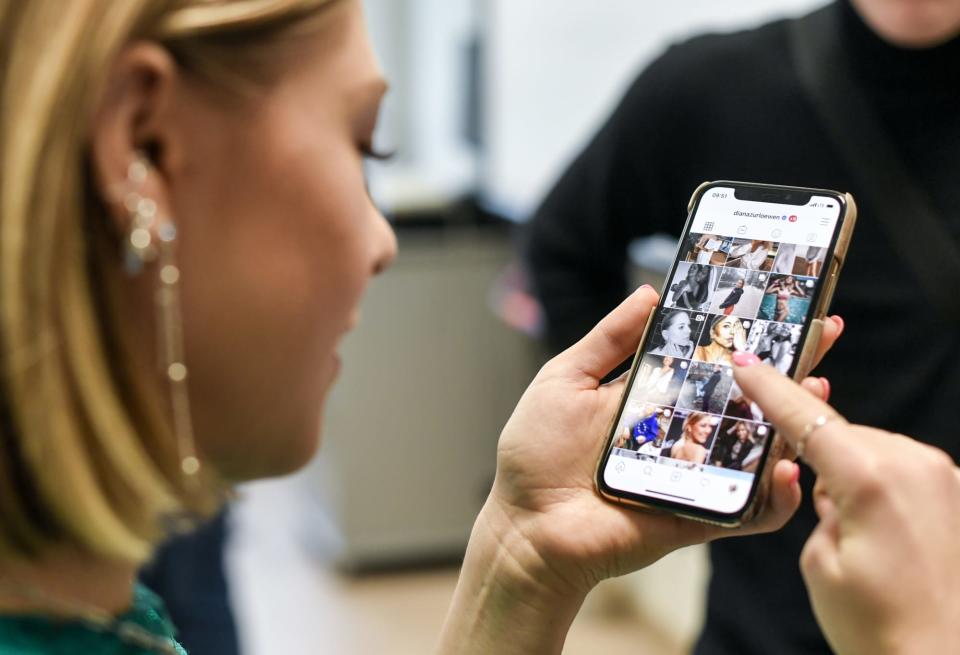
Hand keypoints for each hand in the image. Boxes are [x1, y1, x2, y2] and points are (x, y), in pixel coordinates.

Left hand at [485, 286, 840, 596]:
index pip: (711, 357)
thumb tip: (650, 291)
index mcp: (655, 395)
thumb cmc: (536, 453)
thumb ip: (609, 340)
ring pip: (760, 446)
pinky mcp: (700, 514)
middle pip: (747, 394)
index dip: (744, 332)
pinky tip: (792, 468)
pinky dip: (779, 496)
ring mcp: (696, 473)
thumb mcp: (566, 379)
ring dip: (795, 421)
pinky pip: (750, 509)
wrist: (526, 526)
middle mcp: (683, 430)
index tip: (782, 302)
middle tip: (825, 333)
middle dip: (789, 364)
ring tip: (818, 388)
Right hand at [734, 361, 959, 654]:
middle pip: (842, 433)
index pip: (807, 419)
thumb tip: (829, 485)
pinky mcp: (958, 492)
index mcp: (872, 479)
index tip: (745, 364)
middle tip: (810, 504)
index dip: (770, 390)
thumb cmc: (881, 627)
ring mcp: (944, 478)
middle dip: (817, 456)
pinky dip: (880, 486)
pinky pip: (900, 469)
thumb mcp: (819, 563)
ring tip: (856, 536)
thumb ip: (816, 505)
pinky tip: (882, 532)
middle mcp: (916, 466)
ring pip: (871, 449)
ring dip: (851, 474)